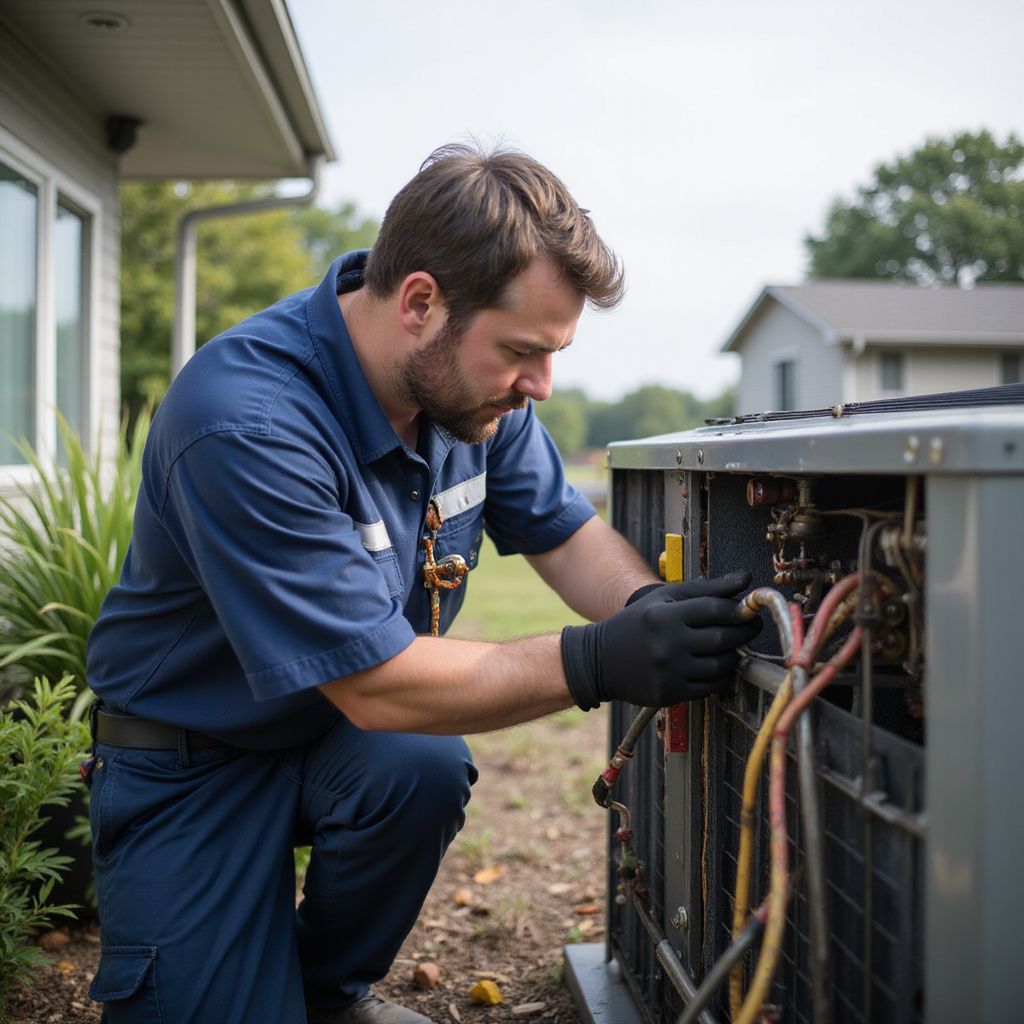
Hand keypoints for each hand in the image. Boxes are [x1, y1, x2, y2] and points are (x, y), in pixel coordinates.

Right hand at [561, 573, 761, 709]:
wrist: (600, 660)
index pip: (715, 609)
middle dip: (744, 632)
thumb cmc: (637, 623)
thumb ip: (704, 589)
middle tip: (752, 626)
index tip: (751, 609)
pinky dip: (721, 676)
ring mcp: (668, 671)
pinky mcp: (670, 692)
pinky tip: (717, 666)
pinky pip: (710, 686)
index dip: (740, 609)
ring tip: (732, 646)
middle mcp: (667, 643)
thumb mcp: (663, 599)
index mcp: (665, 615)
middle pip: (722, 638)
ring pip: (720, 665)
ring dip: (734, 656)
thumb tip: (745, 579)